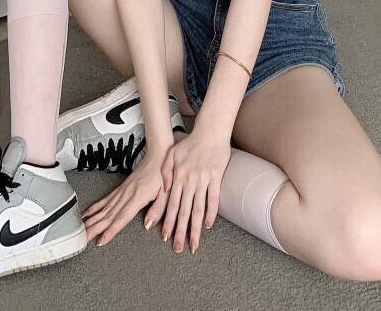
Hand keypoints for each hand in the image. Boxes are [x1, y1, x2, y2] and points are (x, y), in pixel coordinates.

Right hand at [80, 149, 169, 246]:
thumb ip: (157, 210)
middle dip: (94, 229)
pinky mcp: (120, 188)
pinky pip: (104, 200)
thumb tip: (148, 225)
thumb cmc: (163, 174)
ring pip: (103, 208)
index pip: (121, 217)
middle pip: (108, 215)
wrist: (158, 154)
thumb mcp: (166, 194)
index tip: (101, 240)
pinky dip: (94, 208)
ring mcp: (122, 191)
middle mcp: (127, 194)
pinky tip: (86, 214)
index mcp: (138, 197)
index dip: (110, 230)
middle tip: (83, 239)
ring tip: (81, 230)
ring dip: (91, 220)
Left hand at [154, 130, 231, 253]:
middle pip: (183, 211)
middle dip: (180, 232)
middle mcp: (189, 180)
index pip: (171, 204)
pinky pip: (213, 198)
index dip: (168, 221)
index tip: (166, 236)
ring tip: (193, 244)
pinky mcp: (216, 177)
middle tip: (178, 248)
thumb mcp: (171, 154)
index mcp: (177, 176)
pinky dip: (211, 212)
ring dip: (195, 228)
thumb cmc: (190, 142)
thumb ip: (165, 171)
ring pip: (197, 209)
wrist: (210, 131)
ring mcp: (203, 180)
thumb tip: (164, 189)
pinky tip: (207, 225)